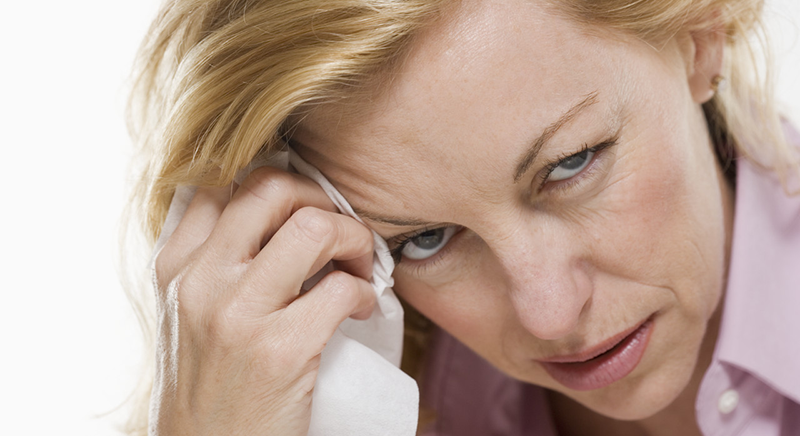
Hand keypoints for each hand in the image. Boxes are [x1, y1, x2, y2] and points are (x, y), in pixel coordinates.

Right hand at [150, 167, 376, 435]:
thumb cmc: (211, 387)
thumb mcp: (189, 316)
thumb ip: (217, 264)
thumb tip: (280, 216)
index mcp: (175, 267)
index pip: (225, 182)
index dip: (281, 186)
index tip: (307, 210)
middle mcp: (199, 281)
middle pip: (272, 188)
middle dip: (322, 199)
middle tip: (341, 232)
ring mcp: (237, 314)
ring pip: (312, 227)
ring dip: (353, 239)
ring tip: (359, 269)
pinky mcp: (279, 350)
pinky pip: (340, 289)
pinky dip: (365, 294)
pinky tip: (361, 310)